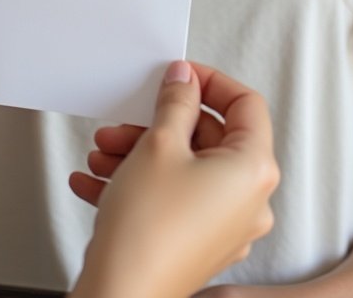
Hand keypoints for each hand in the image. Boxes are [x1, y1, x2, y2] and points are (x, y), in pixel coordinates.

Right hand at [69, 61, 278, 297]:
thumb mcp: (160, 143)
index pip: (246, 103)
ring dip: (140, 154)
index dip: (210, 82)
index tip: (181, 76)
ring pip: (185, 169)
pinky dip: (140, 184)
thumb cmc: (148, 232)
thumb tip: (184, 80)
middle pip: (209, 138)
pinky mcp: (198, 243)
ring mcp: (225, 226)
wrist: (119, 297)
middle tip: (128, 120)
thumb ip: (176, 101)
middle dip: (159, 124)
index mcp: (254, 170)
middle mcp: (249, 201)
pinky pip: (173, 199)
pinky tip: (98, 180)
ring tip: (104, 153)